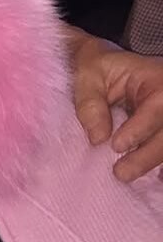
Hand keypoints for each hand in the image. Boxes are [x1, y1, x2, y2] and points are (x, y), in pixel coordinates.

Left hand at [68, 26, 162, 180]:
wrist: (98, 61)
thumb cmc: (94, 65)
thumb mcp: (86, 75)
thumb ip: (91, 104)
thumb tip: (98, 139)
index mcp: (157, 79)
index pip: (157, 107)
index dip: (139, 129)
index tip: (117, 146)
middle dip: (147, 155)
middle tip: (121, 173)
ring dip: (151, 162)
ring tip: (126, 176)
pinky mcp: (161, 128)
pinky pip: (162, 145)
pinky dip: (156, 162)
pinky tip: (152, 180)